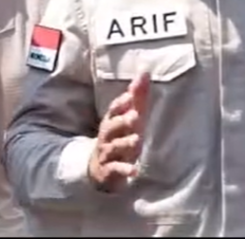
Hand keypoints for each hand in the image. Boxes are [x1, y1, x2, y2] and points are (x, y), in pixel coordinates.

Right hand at [88, 72, 150, 192]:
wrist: (100, 168)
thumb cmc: (120, 137)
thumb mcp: (129, 118)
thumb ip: (137, 97)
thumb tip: (144, 73)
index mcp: (111, 121)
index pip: (113, 109)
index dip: (121, 103)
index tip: (131, 95)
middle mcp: (107, 136)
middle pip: (111, 127)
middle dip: (122, 121)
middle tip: (135, 117)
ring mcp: (107, 153)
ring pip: (114, 147)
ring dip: (125, 144)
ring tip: (137, 140)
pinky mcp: (109, 170)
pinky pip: (116, 169)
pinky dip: (125, 170)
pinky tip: (135, 170)